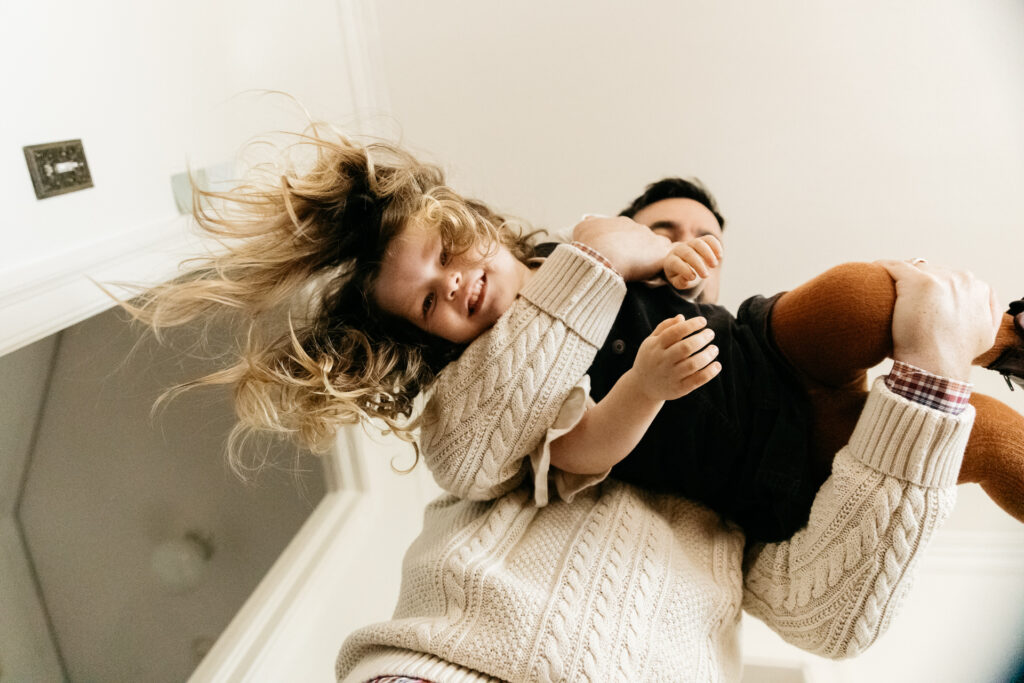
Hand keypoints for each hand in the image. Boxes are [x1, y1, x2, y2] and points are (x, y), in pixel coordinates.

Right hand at [572, 215, 671, 280]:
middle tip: (631, 265)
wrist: (601, 255)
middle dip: (638, 250)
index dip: (623, 244)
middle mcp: (638, 227)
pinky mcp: (661, 254)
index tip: (619, 255)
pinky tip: (658, 275)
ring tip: (646, 271)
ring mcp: (651, 239)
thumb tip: (589, 222)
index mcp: (621, 222)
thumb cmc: (589, 245)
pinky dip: (663, 265)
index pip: (627, 233)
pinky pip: (668, 258)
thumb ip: (588, 225)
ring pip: (658, 246)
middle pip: (643, 238)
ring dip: (653, 256)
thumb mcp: (582, 230)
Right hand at [629, 314, 720, 401]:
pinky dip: (709, 372)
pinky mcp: (679, 389)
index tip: (703, 321)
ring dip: (708, 355)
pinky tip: (716, 365)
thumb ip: (664, 328)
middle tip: (710, 333)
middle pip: (686, 347)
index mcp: (655, 346)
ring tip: (714, 349)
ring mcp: (671, 376)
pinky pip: (697, 380)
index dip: (691, 325)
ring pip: (693, 364)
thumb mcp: (651, 342)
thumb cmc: (650, 359)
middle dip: (702, 338)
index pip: (675, 332)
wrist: (642, 387)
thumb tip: (682, 317)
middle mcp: (662, 361)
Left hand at [664, 236, 723, 289]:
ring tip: (714, 265)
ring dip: (708, 254)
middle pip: (688, 253)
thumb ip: (681, 282)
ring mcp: (690, 243)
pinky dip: (715, 245)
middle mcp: (679, 250)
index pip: (675, 263)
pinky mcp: (701, 241)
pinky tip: (720, 256)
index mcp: (670, 261)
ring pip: (698, 243)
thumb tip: (686, 279)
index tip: (693, 278)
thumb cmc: (681, 277)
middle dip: (698, 264)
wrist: (685, 267)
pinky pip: (708, 239)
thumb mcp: (678, 282)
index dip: (684, 270)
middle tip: (706, 276)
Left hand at [878, 259, 1000, 380]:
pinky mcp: (916, 282)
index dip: (933, 287)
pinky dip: (884, 267)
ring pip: (914, 268)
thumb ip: (982, 316)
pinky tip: (875, 271)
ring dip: (901, 276)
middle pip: (932, 270)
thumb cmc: (953, 357)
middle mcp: (962, 280)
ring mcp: (939, 279)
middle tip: (900, 296)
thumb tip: (975, 312)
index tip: (918, 298)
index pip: (950, 278)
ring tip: (884, 284)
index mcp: (979, 289)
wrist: (936, 366)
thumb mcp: (984, 334)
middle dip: (917, 281)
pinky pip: (895, 267)